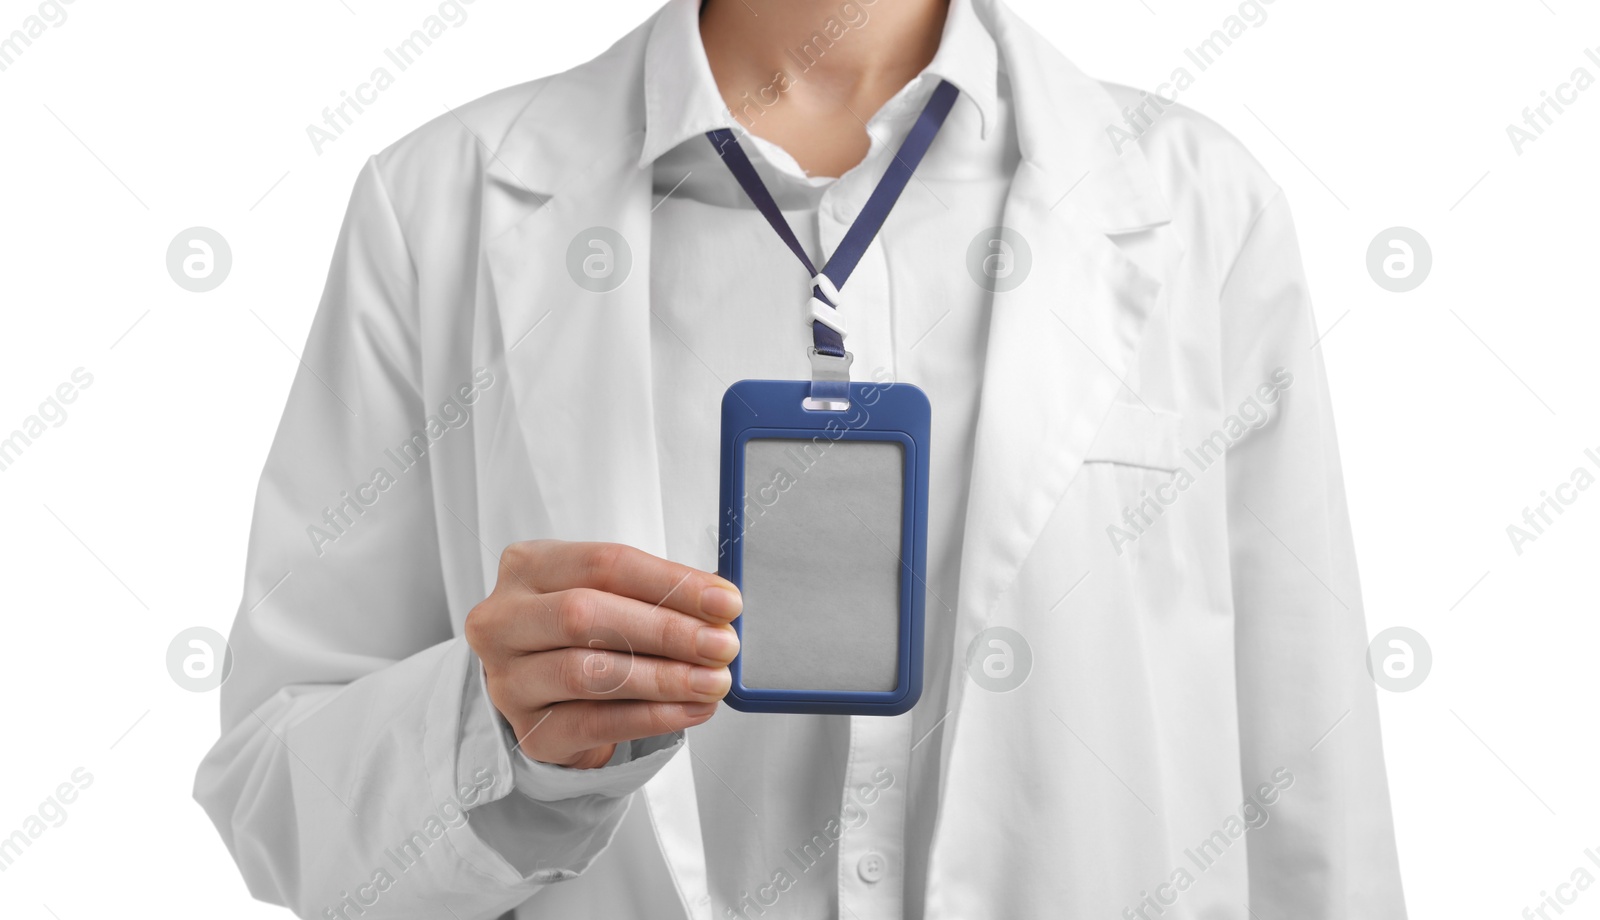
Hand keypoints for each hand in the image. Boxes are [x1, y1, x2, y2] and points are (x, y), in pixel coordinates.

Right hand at [466, 540, 741, 768]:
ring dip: (663, 678)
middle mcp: (504, 619)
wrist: (547, 693)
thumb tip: (720, 607)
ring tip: (713, 682)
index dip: (669, 582)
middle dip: (665, 630)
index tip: (725, 602)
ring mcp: (508, 679)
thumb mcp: (612, 596)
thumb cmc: (585, 632)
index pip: (603, 564)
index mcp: (528, 567)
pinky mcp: (528, 729)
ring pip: (587, 673)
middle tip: (721, 645)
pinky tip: (691, 710)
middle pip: (585, 615)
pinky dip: (651, 717)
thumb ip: (658, 595)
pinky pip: (594, 723)